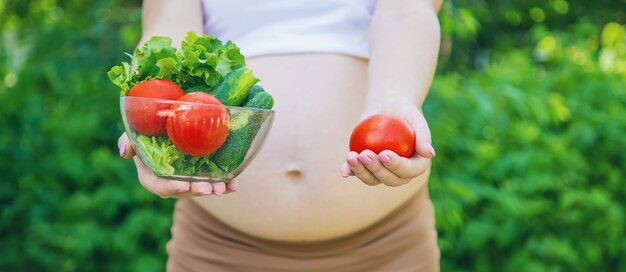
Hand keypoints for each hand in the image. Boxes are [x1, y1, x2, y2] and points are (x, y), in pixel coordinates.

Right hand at [117, 133, 236, 197]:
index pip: (158, 186)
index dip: (170, 188)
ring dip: (212, 190)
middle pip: (182, 191)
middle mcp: (170, 180)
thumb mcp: (135, 132)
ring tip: (223, 188)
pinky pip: (214, 183)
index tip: (184, 185)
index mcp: (151, 174)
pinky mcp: (202, 175)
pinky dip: (225, 185)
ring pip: (199, 189)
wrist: (169, 122)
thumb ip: (128, 140)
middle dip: (196, 191)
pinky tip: (234, 185)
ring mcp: (187, 179)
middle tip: (208, 189)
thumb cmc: (148, 128)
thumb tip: (124, 152)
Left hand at [340, 101, 434, 185]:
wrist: (387, 110)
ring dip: (361, 172)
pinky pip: (357, 172)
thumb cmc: (405, 113)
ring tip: (352, 157)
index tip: (384, 154)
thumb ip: (424, 135)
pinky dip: (350, 171)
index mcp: (416, 165)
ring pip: (372, 179)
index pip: (408, 171)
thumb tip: (430, 154)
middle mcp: (399, 173)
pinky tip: (343, 170)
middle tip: (365, 154)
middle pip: (389, 179)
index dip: (396, 166)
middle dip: (376, 170)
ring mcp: (382, 172)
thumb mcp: (415, 117)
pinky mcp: (366, 167)